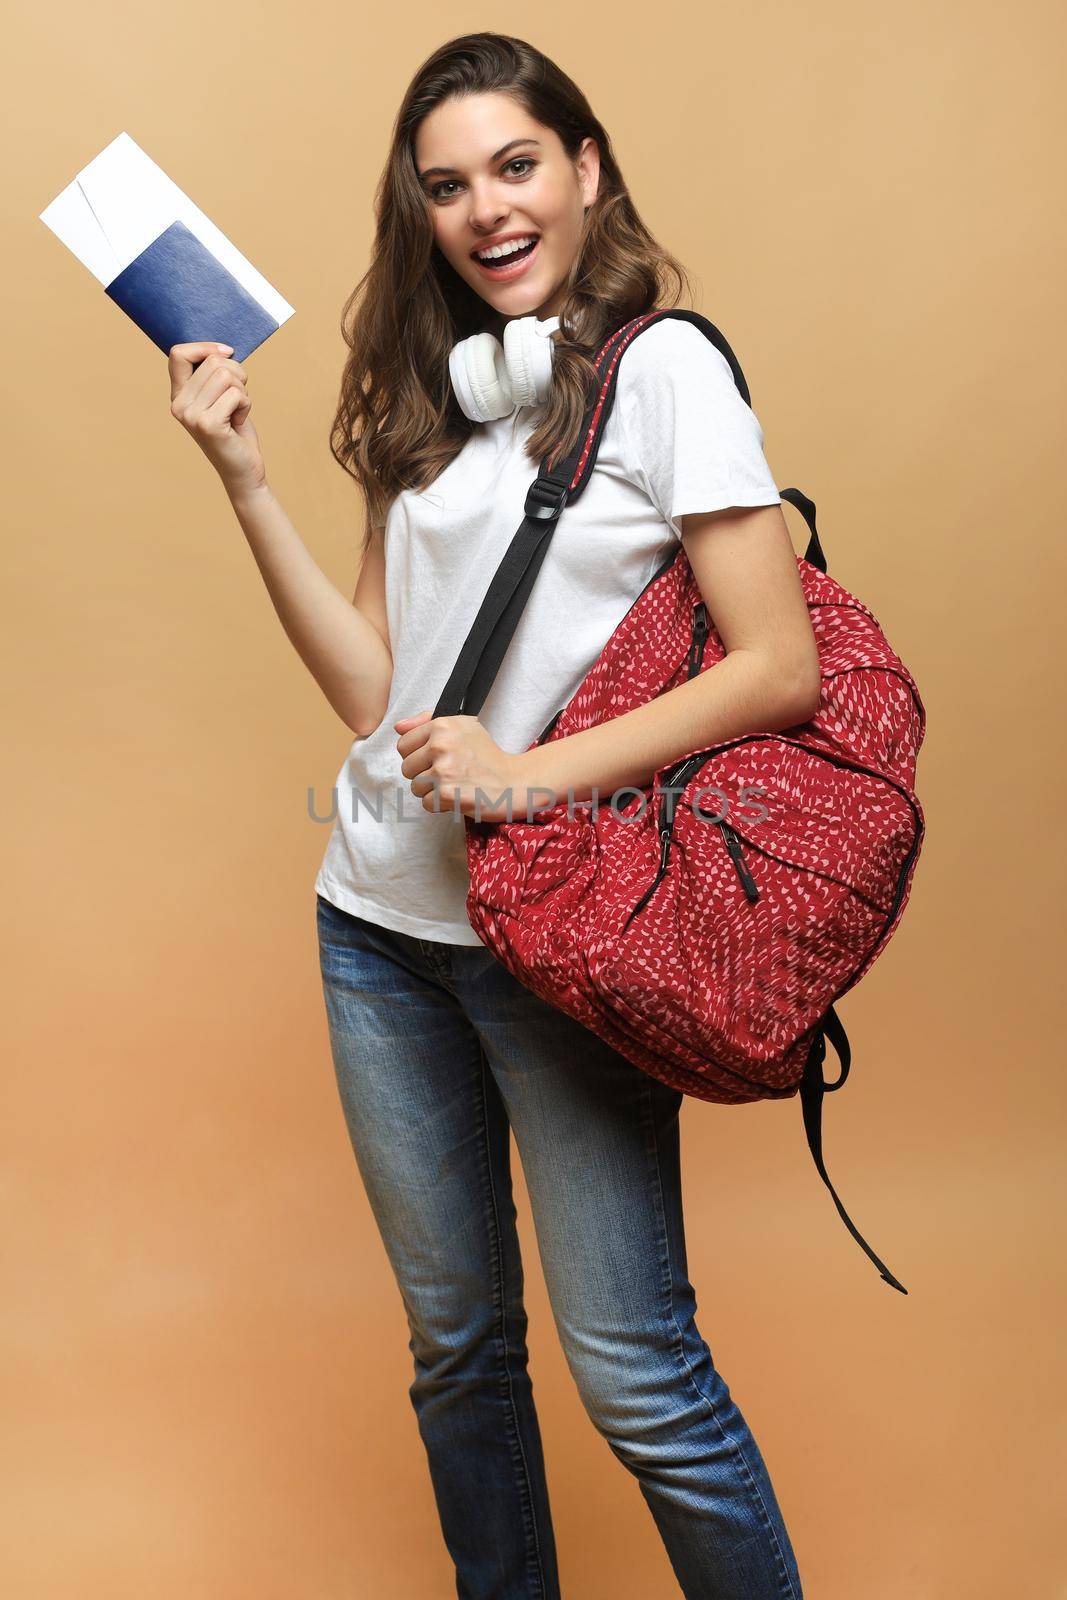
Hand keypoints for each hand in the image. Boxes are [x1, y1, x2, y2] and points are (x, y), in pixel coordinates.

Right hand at [168, 341, 266, 499]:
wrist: (242, 469)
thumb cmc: (234, 431)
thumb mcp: (220, 397)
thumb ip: (214, 374)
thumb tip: (222, 350)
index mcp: (178, 395)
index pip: (178, 353)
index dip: (206, 347)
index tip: (227, 353)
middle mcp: (179, 405)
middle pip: (213, 362)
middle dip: (237, 374)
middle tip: (238, 397)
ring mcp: (191, 415)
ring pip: (226, 376)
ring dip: (242, 391)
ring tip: (237, 410)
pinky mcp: (208, 425)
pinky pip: (237, 394)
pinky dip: (246, 404)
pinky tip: (238, 421)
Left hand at [395, 710, 531, 821]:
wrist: (513, 782)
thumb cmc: (488, 755)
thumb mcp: (463, 726)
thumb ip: (426, 722)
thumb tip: (397, 727)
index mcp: (443, 725)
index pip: (403, 744)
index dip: (417, 755)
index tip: (435, 759)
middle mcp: (441, 745)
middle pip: (406, 768)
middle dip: (423, 774)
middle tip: (448, 774)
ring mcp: (443, 770)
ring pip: (415, 787)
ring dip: (432, 791)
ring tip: (454, 785)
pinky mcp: (447, 794)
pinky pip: (426, 803)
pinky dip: (440, 805)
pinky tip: (457, 796)